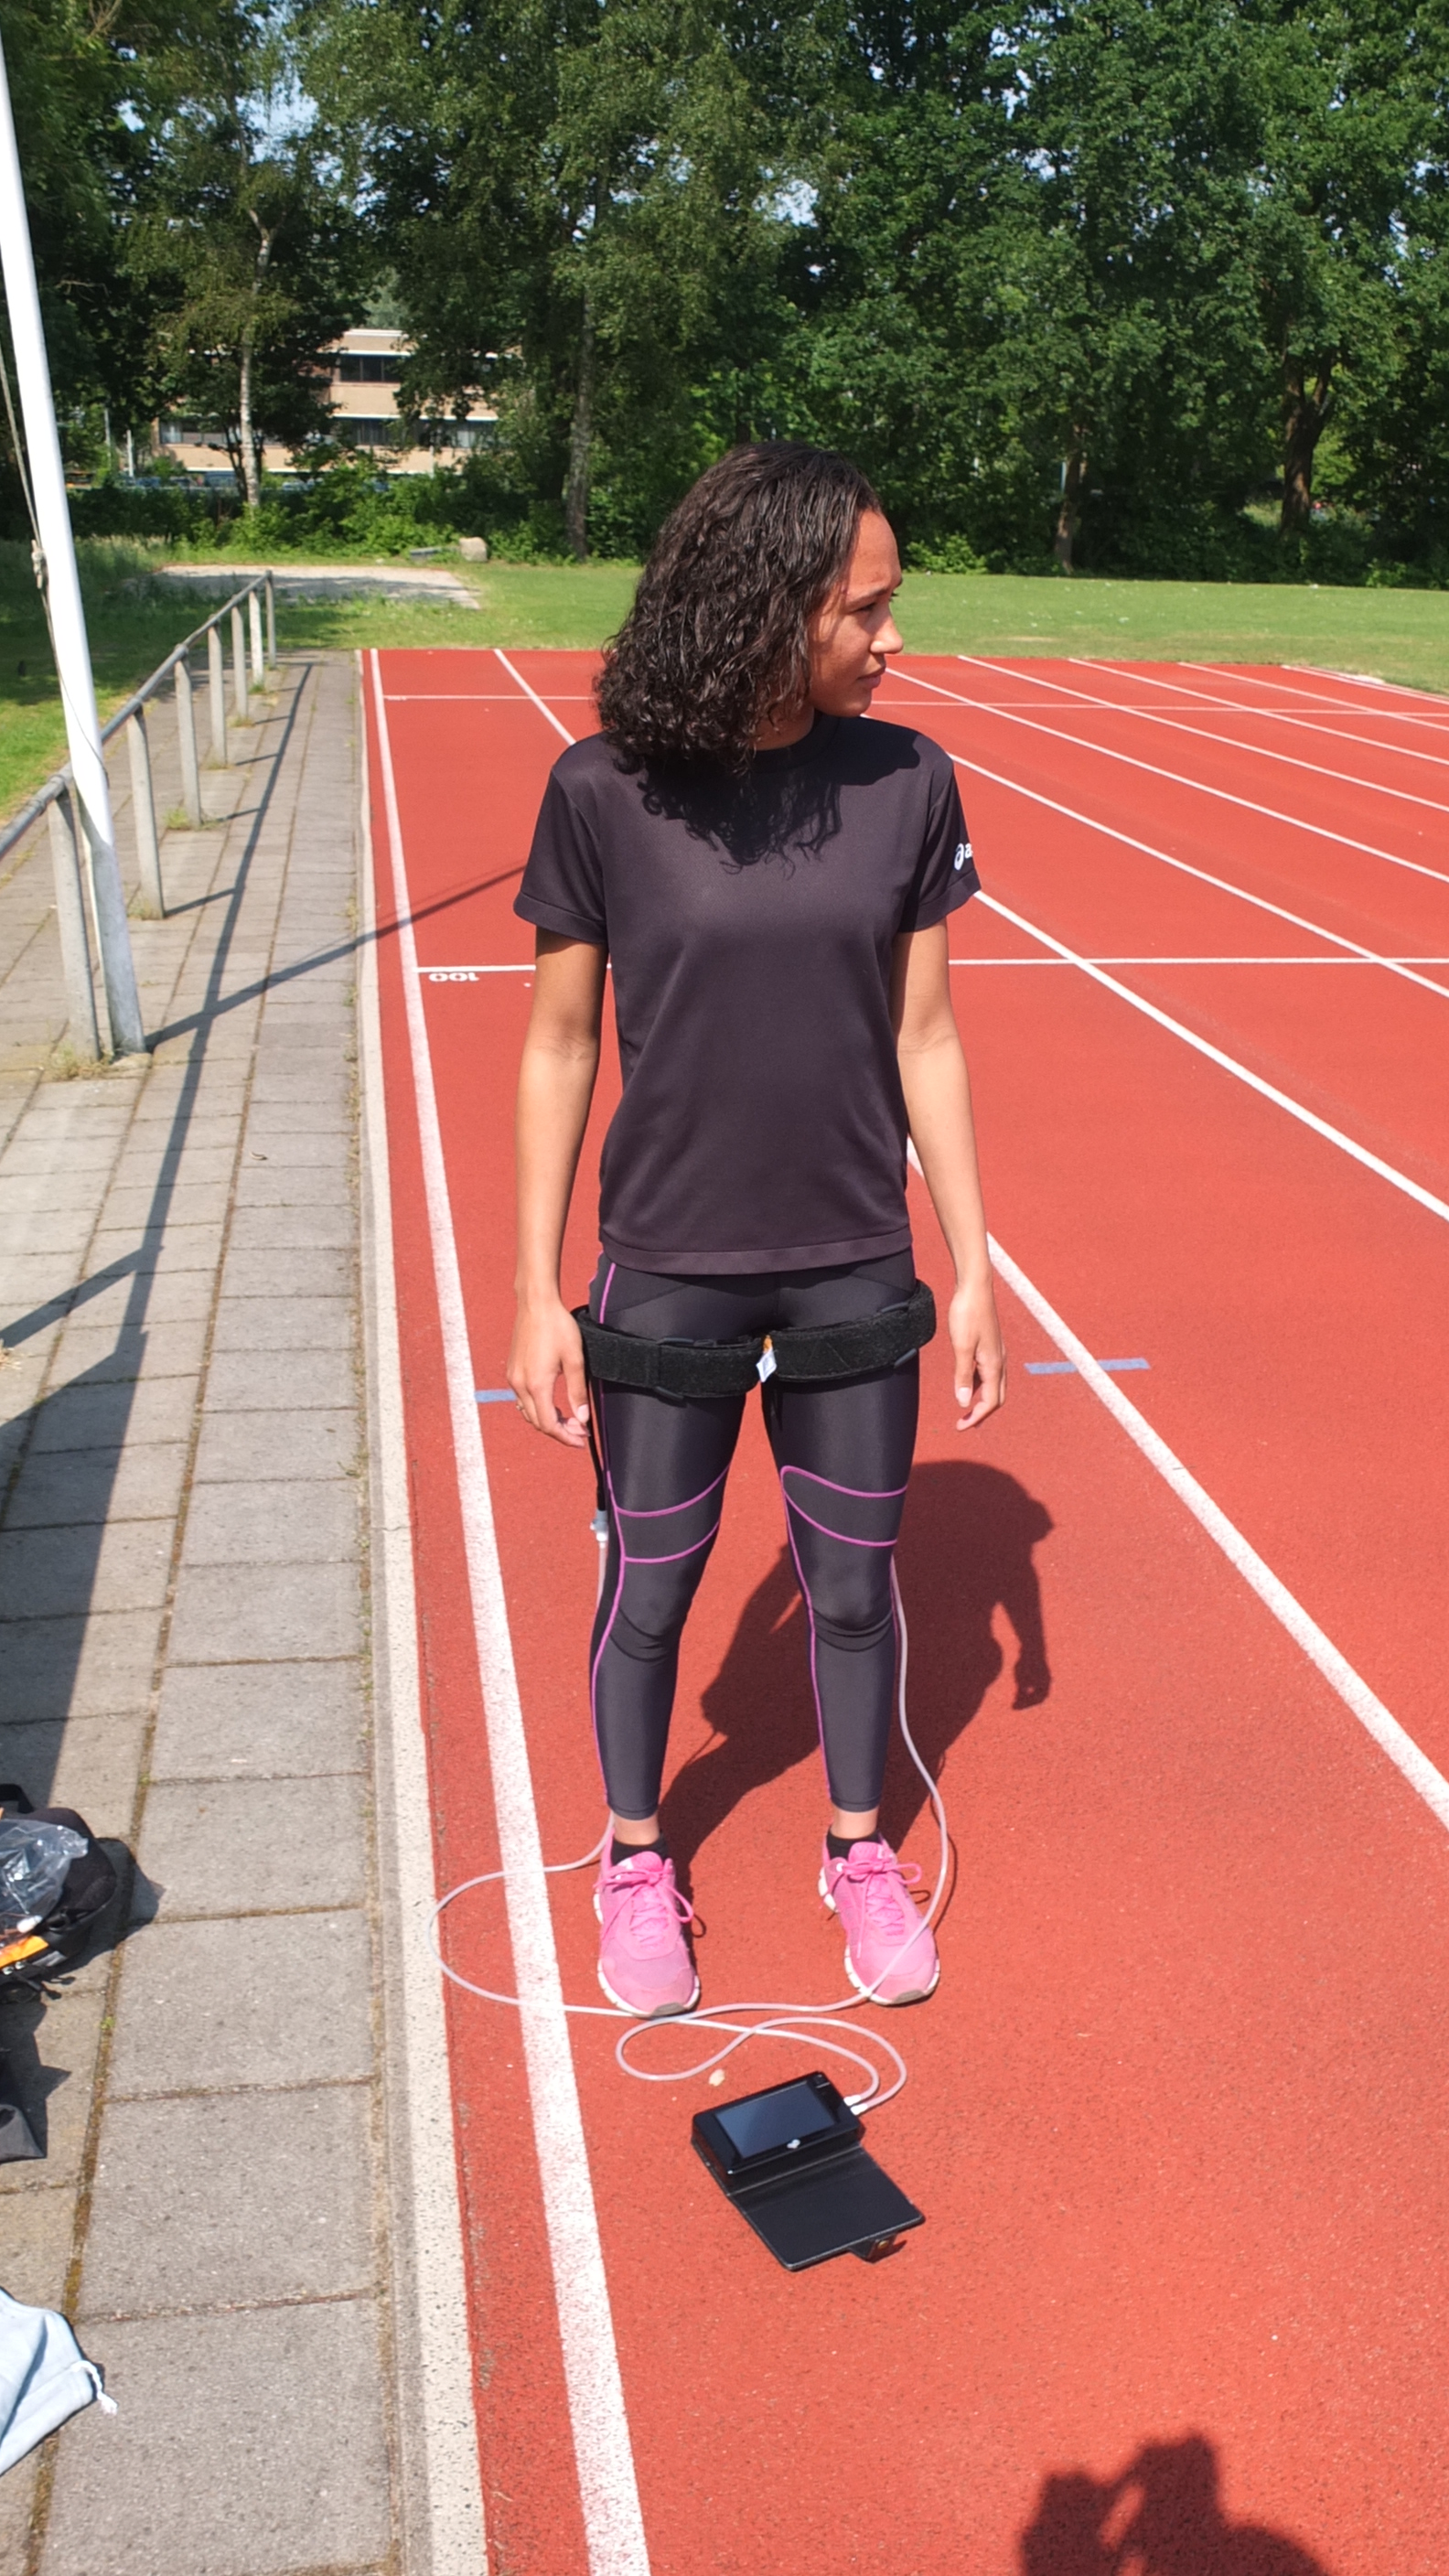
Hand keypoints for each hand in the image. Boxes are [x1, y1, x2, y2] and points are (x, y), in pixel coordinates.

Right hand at [508, 1297, 590, 1447]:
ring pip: (528, 1413)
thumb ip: (577, 1391)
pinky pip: (522, 1400)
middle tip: (580, 1430)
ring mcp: (513, 1378)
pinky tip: (552, 1404)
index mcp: (536, 1385)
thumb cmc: (557, 1327)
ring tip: (569, 1419)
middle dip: (559, 1431)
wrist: (536, 1304)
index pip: (549, 1424)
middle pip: (537, 1422)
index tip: (582, 1440)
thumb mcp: (575, 1360)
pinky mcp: (512, 1371)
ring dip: (547, 1420)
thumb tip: (582, 1417)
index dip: (566, 1437)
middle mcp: (520, 1385)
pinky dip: (537, 1408)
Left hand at [950, 1276, 1005, 1429]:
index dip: (976, 1418)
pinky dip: (979, 1385)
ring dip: (981, 1400)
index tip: (959, 1427)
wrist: (974, 1287)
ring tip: (965, 1409)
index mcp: (994, 1365)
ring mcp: (996, 1353)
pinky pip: (988, 1373)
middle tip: (964, 1423)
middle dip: (982, 1413)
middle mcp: (1000, 1362)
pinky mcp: (990, 1346)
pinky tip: (966, 1384)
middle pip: (997, 1397)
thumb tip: (963, 1402)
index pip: (990, 1402)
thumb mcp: (961, 1346)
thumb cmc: (967, 1314)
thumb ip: (962, 1375)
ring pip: (993, 1385)